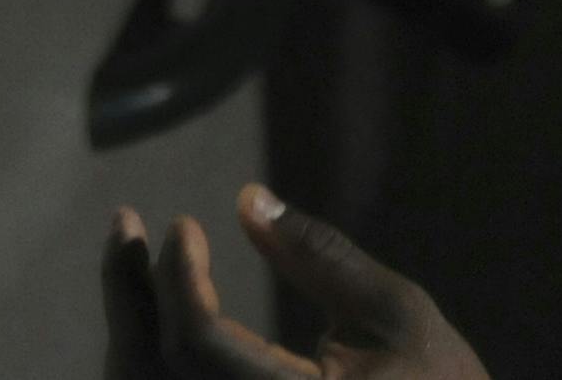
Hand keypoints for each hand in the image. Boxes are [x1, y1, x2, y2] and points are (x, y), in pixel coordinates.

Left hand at [102, 185, 489, 379]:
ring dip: (129, 329)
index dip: (178, 278)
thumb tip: (249, 200)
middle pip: (149, 374)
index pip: (199, 346)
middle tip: (124, 228)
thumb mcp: (391, 308)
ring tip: (131, 265)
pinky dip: (146, 362)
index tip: (182, 224)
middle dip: (128, 296)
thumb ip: (320, 256)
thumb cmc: (437, 379)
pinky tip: (153, 318)